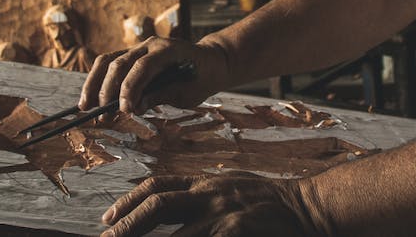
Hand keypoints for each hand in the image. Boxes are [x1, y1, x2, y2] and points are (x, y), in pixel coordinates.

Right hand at [78, 36, 230, 114]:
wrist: (210, 62)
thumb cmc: (201, 78)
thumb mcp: (188, 92)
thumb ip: (162, 95)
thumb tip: (135, 107)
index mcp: (168, 50)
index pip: (142, 67)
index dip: (130, 89)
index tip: (124, 111)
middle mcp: (150, 45)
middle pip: (120, 63)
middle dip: (108, 90)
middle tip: (102, 116)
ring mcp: (139, 48)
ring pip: (108, 61)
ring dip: (95, 84)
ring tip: (85, 107)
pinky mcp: (132, 56)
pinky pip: (110, 65)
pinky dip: (99, 81)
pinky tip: (91, 98)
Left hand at [99, 174, 323, 236]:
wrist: (309, 207)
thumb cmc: (268, 203)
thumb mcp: (230, 188)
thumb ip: (200, 197)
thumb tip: (170, 206)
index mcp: (205, 184)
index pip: (157, 187)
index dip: (128, 202)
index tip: (107, 219)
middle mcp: (209, 195)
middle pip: (157, 206)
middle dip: (127, 225)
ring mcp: (224, 215)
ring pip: (177, 235)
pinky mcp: (238, 231)